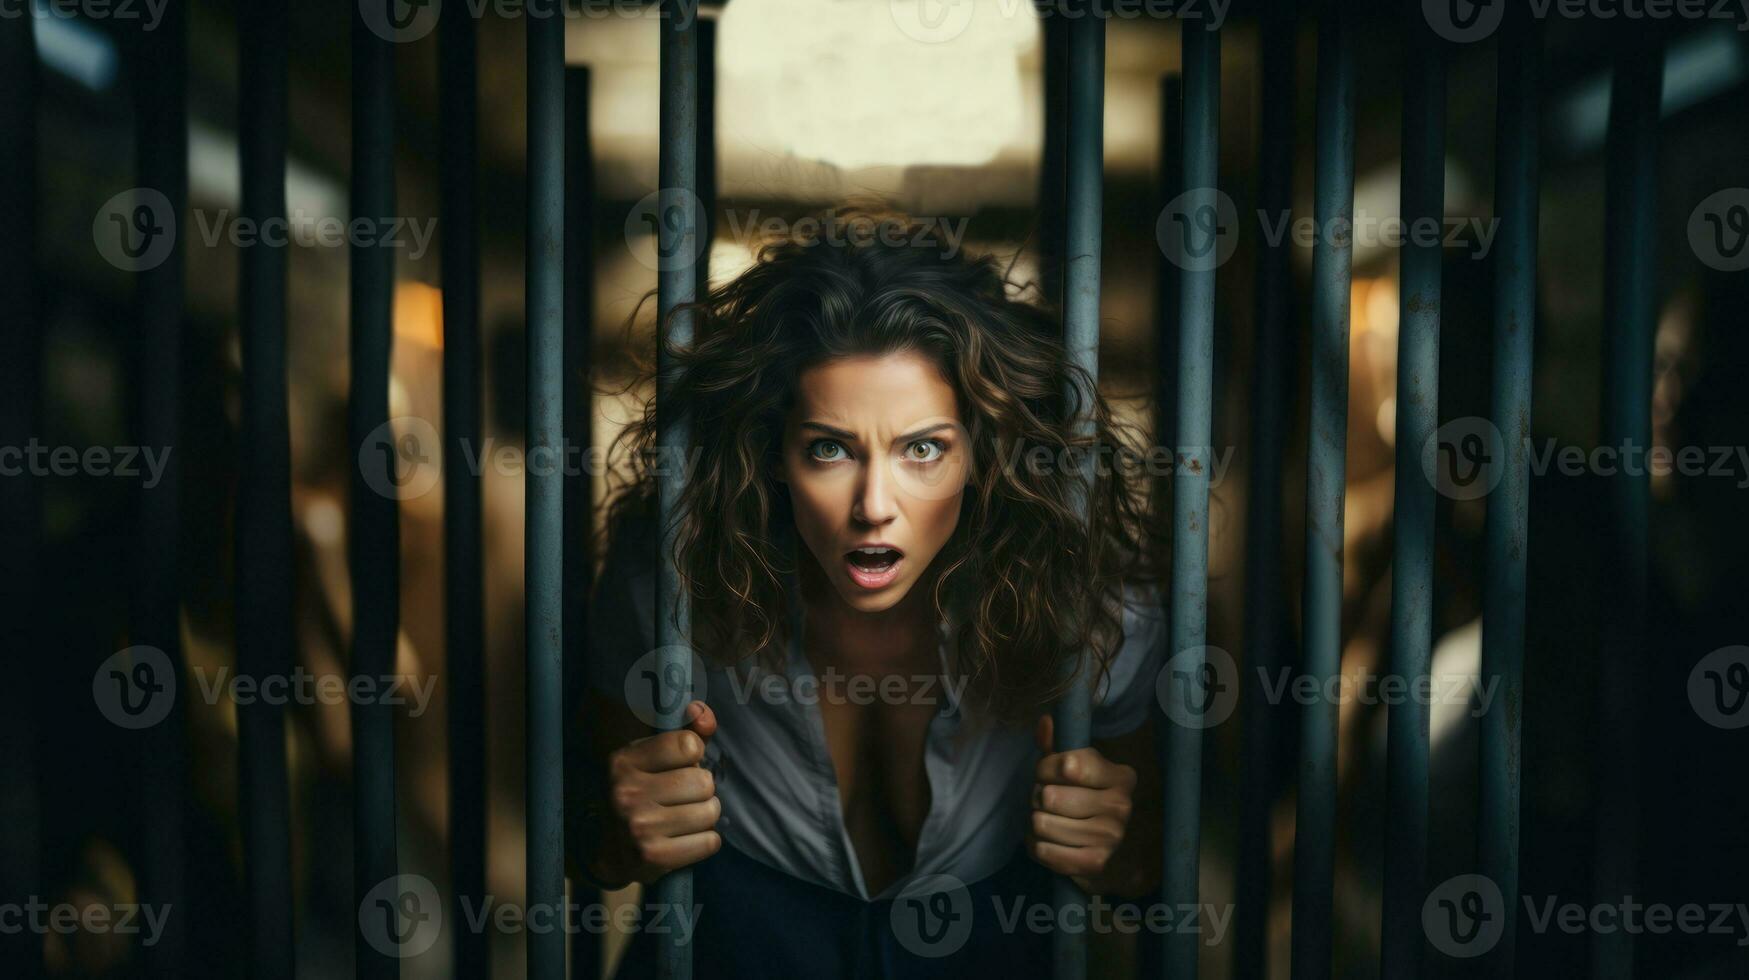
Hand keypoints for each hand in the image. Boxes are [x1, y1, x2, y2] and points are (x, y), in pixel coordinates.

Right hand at [592, 700, 722, 885]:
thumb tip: (703, 713)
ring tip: (683, 818)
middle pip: (704, 781)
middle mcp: (627, 792)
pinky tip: (684, 839)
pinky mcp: (653, 857)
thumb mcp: (653, 757)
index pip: (689, 745)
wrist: (612, 851)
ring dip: (705, 816)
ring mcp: (639, 827)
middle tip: (681, 798)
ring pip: (710, 811)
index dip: (693, 755)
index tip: (679, 766)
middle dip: (701, 790)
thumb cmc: (643, 794)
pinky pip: (710, 841)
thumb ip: (686, 731)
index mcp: (624, 761)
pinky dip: (705, 841)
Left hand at [1027, 715, 1136, 893]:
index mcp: (1120, 776)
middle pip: (1049, 795)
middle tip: (1046, 802)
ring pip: (1041, 823)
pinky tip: (1049, 842)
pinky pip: (1043, 850)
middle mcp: (1121, 805)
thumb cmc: (1082, 801)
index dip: (1045, 767)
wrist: (1106, 853)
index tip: (1046, 773)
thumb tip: (1045, 721)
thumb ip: (1055, 746)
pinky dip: (1036, 845)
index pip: (1068, 764)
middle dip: (1037, 797)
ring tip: (1047, 821)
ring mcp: (1110, 837)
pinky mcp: (1094, 863)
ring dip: (1035, 823)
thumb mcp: (1071, 770)